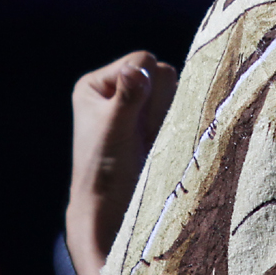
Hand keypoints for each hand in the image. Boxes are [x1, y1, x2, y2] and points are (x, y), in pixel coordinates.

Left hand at [65, 51, 177, 274]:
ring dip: (166, 115)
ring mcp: (137, 105)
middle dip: (157, 104)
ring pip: (174, 89)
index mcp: (96, 83)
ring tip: (148, 141)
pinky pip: (179, 105)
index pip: (141, 60)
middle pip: (160, 72)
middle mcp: (116, 88)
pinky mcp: (153, 121)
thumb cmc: (106, 174)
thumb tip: (133, 68)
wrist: (113, 213)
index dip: (145, 89)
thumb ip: (127, 98)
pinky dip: (174, 122)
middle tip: (140, 135)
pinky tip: (159, 142)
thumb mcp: (115, 132)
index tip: (130, 124)